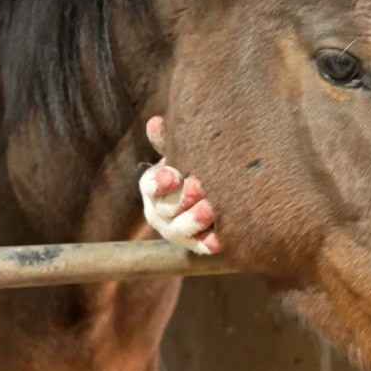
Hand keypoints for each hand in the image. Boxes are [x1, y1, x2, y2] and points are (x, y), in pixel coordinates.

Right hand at [138, 116, 221, 254]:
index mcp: (154, 185)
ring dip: (194, 220)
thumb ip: (169, 142)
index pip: (151, 185)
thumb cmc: (193, 168)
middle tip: (199, 186)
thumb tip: (155, 123)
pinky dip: (209, 243)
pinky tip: (219, 240)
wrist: (215, 194)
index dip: (160, 182)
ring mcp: (176, 230)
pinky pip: (200, 246)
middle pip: (166, 208)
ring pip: (180, 229)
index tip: (172, 176)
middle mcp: (160, 211)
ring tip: (210, 209)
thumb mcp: (182, 153)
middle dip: (182, 197)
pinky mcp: (196, 244)